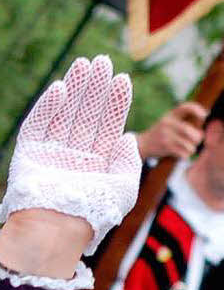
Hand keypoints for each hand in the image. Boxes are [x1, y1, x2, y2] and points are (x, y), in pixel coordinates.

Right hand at [0, 55, 139, 263]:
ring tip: (86, 63)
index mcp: (98, 164)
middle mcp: (76, 155)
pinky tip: (62, 88)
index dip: (116, 103)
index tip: (124, 79)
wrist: (60, 229)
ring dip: (76, 87)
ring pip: (65, 113)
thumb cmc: (95, 213)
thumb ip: (128, 162)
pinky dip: (49, 106)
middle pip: (87, 114)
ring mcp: (53, 152)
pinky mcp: (30, 152)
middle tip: (104, 60)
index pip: (108, 126)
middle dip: (96, 87)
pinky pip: (39, 123)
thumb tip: (127, 137)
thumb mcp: (124, 188)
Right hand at [136, 102, 206, 159]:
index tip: (205, 115)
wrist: (143, 144)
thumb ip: (184, 120)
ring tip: (187, 148)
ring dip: (191, 149)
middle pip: (189, 131)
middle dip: (197, 138)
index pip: (184, 107)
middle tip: (196, 140)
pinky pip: (184, 153)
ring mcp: (166, 135)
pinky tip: (181, 154)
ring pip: (189, 145)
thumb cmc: (162, 133)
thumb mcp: (170, 122)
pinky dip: (185, 155)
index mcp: (170, 115)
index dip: (196, 109)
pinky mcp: (165, 147)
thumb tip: (206, 115)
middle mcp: (168, 123)